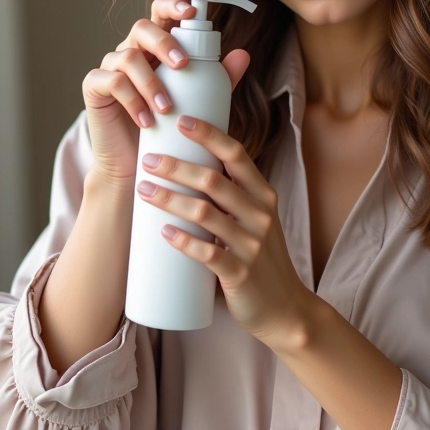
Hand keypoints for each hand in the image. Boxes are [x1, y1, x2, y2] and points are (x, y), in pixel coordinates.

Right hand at [81, 0, 249, 191]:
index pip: (161, 14)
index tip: (191, 11)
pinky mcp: (94, 87)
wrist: (137, 165)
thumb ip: (220, 79)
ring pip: (128, 57)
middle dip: (165, 42)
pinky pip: (112, 82)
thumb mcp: (200, 102)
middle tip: (183, 65)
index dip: (173, 5)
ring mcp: (110, 67)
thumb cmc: (169, 128)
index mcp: (156, 47)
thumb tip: (243, 54)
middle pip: (142, 28)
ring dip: (151, 82)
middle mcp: (132, 50)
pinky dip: (132, 100)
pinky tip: (147, 121)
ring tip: (167, 108)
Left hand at [136, 115, 313, 346]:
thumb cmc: (261, 258)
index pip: (236, 154)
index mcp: (263, 195)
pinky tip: (164, 233)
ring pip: (205, 213)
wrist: (284, 307)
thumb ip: (231, 197)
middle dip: (177, 166)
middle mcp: (260, 214)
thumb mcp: (256, 219)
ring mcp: (251, 244)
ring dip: (170, 199)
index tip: (181, 121)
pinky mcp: (240, 274)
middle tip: (149, 160)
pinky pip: (208, 253)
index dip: (208, 135)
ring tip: (144, 191)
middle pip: (213, 180)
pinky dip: (184, 241)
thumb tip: (187, 168)